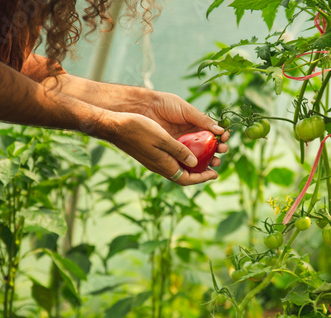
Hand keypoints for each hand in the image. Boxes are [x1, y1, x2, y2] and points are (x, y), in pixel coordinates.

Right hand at [103, 90, 228, 184]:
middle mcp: (160, 165)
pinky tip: (191, 143)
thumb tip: (194, 162)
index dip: (202, 178)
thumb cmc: (137, 129)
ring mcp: (156, 159)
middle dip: (202, 168)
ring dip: (194, 159)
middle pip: (186, 173)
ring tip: (208, 151)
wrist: (114, 125)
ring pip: (180, 164)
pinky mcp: (153, 152)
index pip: (187, 179)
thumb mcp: (162, 139)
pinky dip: (184, 152)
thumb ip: (179, 151)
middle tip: (216, 160)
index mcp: (163, 165)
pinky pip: (172, 157)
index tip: (215, 173)